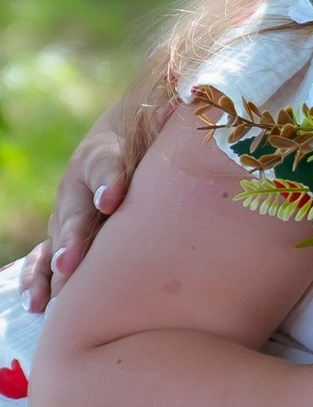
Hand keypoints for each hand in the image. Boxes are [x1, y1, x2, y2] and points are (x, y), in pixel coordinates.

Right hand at [17, 101, 163, 311]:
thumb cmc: (145, 137)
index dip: (109, 180)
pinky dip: (36, 279)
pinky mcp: (61, 236)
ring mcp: (65, 213)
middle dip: (74, 236)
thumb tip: (184, 102)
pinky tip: (36, 305)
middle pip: (75, 212)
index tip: (114, 197)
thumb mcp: (156, 125)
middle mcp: (77, 185)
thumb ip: (167, 120)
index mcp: (102, 152)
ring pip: (55, 240)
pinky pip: (42, 258)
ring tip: (55, 292)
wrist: (119, 138)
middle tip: (74, 259)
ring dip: (54, 265)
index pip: (105, 165)